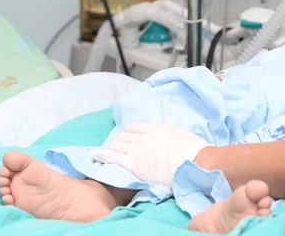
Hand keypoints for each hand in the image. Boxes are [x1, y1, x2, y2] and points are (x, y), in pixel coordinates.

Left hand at [89, 121, 211, 186]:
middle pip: (124, 136)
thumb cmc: (191, 149)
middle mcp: (144, 137)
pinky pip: (112, 157)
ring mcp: (137, 149)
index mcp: (156, 129)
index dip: (127, 131)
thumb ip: (172, 129)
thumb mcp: (182, 134)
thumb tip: (169, 121)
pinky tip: (93, 155)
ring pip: (116, 145)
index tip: (123, 135)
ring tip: (102, 151)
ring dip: (108, 147)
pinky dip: (101, 154)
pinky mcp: (133, 163)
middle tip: (112, 145)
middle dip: (116, 140)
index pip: (135, 127)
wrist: (192, 161)